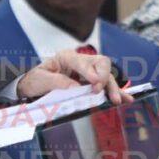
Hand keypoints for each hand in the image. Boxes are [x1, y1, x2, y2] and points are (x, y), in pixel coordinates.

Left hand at [16, 48, 131, 104]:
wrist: (32, 88)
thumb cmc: (35, 81)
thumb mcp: (41, 80)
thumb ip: (57, 82)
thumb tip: (76, 88)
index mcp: (66, 57)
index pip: (82, 61)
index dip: (89, 72)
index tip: (94, 84)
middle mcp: (80, 62)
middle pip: (100, 63)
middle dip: (103, 77)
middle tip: (98, 90)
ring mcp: (88, 72)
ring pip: (106, 76)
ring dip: (112, 88)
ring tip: (118, 100)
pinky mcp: (91, 84)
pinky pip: (106, 86)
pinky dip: (115, 92)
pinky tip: (126, 99)